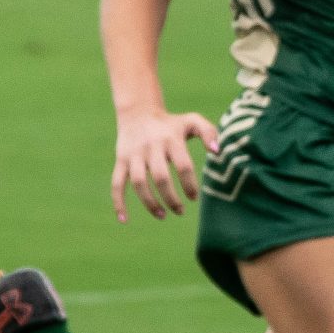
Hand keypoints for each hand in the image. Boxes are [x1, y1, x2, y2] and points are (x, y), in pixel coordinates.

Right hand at [110, 108, 219, 222]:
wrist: (138, 113)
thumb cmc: (172, 123)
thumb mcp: (192, 121)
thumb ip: (209, 133)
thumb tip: (217, 152)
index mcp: (171, 139)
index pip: (183, 165)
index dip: (190, 184)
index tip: (194, 197)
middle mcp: (151, 147)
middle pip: (161, 177)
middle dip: (171, 198)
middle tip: (181, 211)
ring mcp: (133, 154)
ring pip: (139, 183)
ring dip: (150, 203)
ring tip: (163, 215)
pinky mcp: (120, 160)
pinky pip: (117, 183)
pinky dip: (118, 202)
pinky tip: (124, 219)